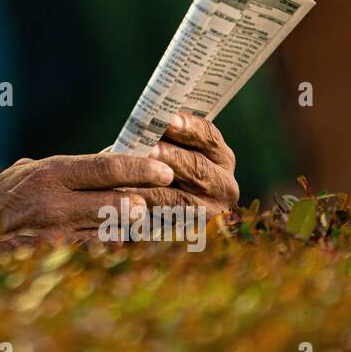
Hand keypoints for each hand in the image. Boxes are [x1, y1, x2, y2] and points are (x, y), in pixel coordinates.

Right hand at [0, 152, 174, 247]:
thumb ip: (66, 167)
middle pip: (119, 201)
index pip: (106, 167)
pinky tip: (125, 237)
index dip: (140, 168)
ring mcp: (59, 233)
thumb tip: (105, 158)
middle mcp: (57, 202)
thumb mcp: (28, 170)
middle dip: (145, 199)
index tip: (164, 169)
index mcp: (50, 173)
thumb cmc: (2, 198)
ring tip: (147, 215)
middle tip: (160, 195)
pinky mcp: (59, 256)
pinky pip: (99, 248)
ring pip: (114, 228)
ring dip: (133, 223)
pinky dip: (114, 242)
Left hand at [123, 113, 238, 215]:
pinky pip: (165, 221)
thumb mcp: (173, 149)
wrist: (162, 209)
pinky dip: (145, 209)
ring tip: (133, 176)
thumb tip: (146, 122)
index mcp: (222, 157)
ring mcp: (210, 212)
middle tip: (149, 149)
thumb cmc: (163, 166)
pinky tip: (126, 199)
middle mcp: (224, 186)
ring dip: (154, 187)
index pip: (209, 137)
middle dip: (171, 157)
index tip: (168, 120)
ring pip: (182, 199)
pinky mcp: (189, 231)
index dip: (189, 128)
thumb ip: (165, 138)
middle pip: (197, 168)